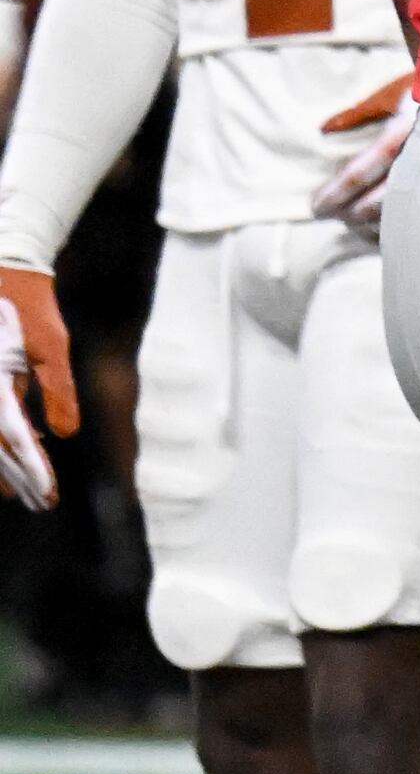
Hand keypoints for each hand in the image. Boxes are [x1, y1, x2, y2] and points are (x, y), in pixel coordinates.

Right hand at [0, 263, 74, 496]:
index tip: (49, 495)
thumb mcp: (49, 345)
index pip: (13, 437)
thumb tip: (61, 435)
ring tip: (22, 492)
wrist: (1, 269)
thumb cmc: (27, 304)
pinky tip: (17, 451)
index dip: (31, 470)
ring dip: (3, 465)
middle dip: (15, 477)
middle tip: (39, 503)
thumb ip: (55, 388)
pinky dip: (0, 440)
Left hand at [312, 77, 411, 229]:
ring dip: (374, 224)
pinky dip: (399, 226)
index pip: (366, 169)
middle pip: (384, 198)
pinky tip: (380, 230)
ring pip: (404, 211)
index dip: (339, 190)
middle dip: (353, 213)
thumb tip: (324, 129)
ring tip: (351, 224)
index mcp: (409, 130)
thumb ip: (360, 112)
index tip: (317, 206)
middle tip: (330, 216)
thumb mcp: (392, 94)